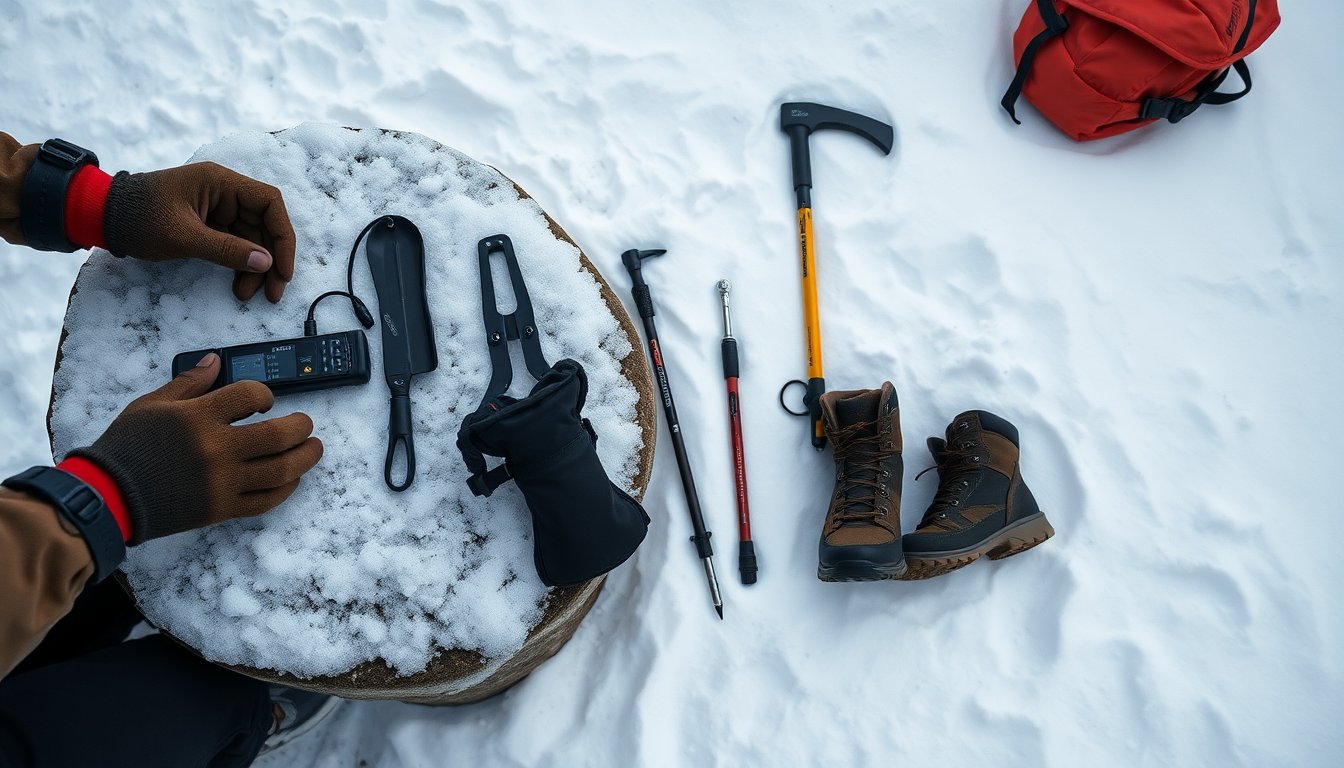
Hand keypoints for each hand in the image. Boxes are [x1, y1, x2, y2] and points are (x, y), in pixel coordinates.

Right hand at [67, 354, 322, 543]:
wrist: (109, 495)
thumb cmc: (128, 446)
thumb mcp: (152, 404)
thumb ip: (189, 383)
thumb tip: (216, 360)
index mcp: (199, 417)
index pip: (251, 395)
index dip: (265, 394)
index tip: (264, 400)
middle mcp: (217, 449)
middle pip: (278, 435)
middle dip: (301, 427)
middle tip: (306, 424)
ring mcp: (222, 482)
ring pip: (281, 470)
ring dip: (306, 457)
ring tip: (314, 448)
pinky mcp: (222, 509)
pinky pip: (266, 501)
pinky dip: (286, 489)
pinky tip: (292, 479)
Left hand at [104, 162, 295, 302]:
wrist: (100, 217)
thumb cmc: (137, 218)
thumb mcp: (182, 236)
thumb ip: (226, 250)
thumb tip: (265, 263)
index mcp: (220, 181)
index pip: (269, 203)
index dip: (282, 236)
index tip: (282, 268)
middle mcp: (224, 192)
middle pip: (263, 225)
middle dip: (269, 259)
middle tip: (271, 292)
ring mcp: (216, 209)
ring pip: (251, 239)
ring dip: (253, 268)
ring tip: (246, 294)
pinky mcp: (208, 225)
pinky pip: (234, 245)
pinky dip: (239, 265)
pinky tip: (237, 285)